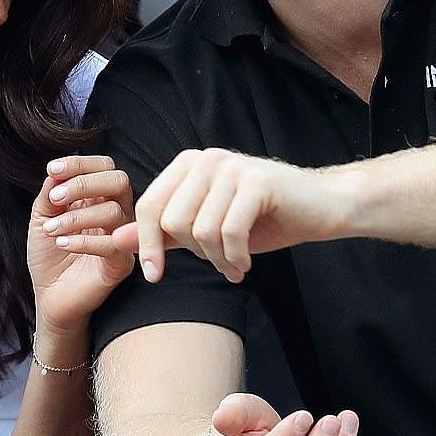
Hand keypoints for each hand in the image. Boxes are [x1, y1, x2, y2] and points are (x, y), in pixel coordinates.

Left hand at [28, 154, 134, 335]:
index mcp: (99, 197)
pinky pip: (113, 244)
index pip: (104, 166)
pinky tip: (62, 244)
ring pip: (114, 212)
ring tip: (52, 230)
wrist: (50, 297)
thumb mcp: (42, 218)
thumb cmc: (49, 256)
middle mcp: (116, 212)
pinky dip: (84, 240)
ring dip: (76, 217)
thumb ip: (50, 193)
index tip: (52, 170)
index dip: (80, 163)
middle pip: (119, 181)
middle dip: (84, 183)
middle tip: (55, 198)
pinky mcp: (122, 263)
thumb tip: (56, 170)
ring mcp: (122, 237)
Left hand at [111, 148, 345, 281]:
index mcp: (188, 165)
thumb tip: (115, 240)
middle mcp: (206, 159)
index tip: (155, 276)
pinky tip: (245, 263)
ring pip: (201, 229)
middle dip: (192, 253)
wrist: (320, 208)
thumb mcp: (203, 228)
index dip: (148, 244)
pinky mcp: (257, 182)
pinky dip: (235, 257)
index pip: (149, 205)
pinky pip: (229, 232)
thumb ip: (160, 232)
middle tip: (216, 264)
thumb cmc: (261, 218)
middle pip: (172, 220)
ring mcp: (232, 167)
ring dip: (217, 260)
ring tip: (233, 267)